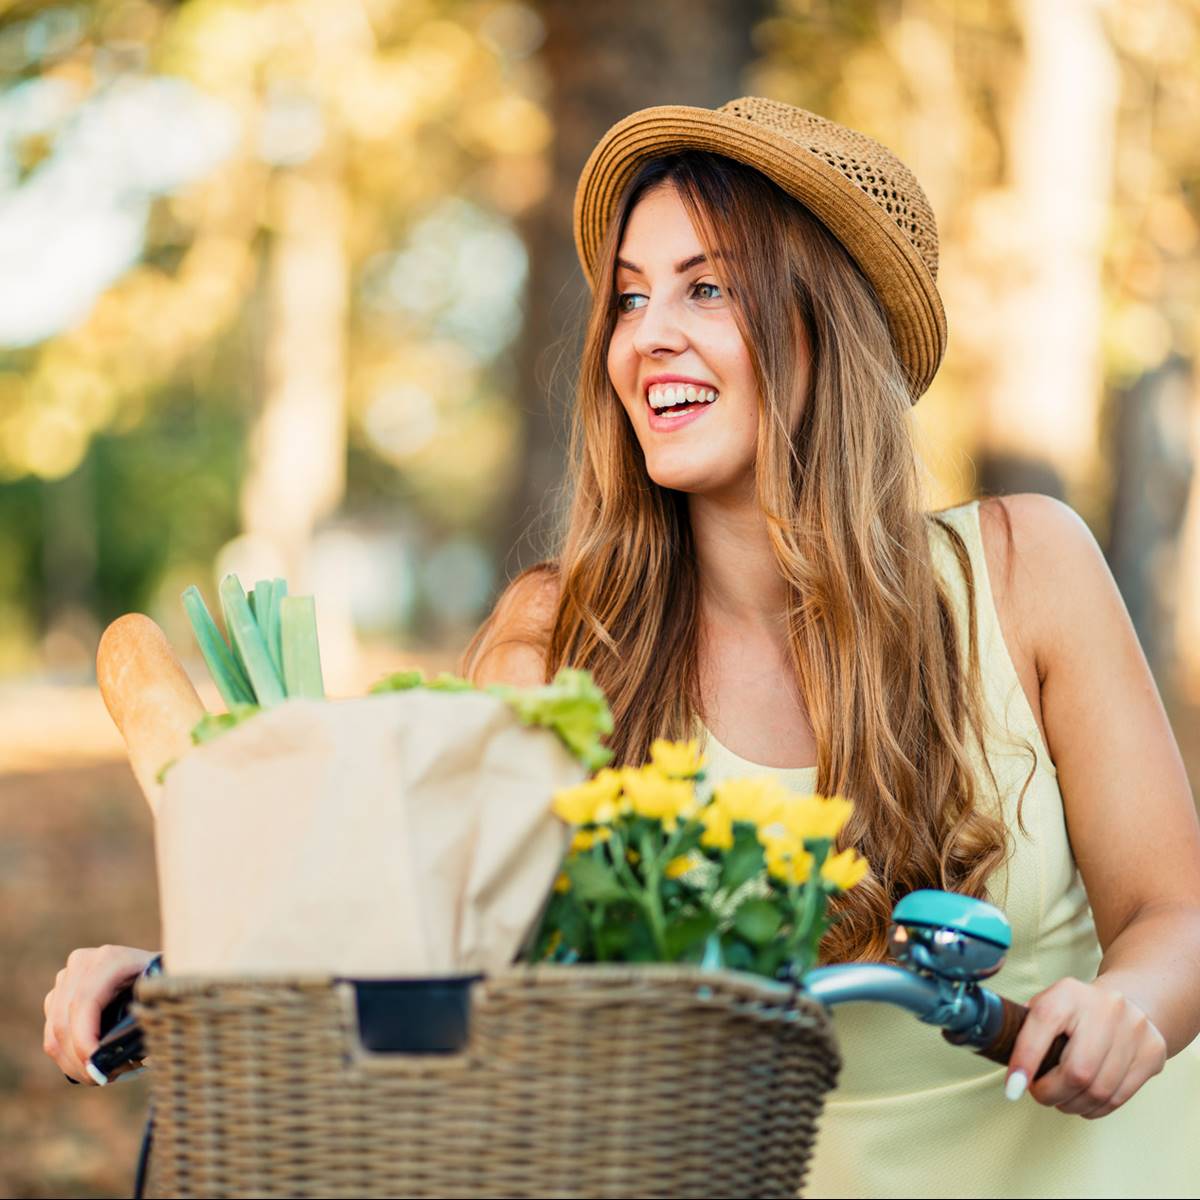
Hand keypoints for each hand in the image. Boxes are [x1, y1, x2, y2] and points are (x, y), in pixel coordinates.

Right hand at [43, 945, 154, 1084]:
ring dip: (73, 1063)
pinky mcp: (58, 995)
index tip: (98, 1068)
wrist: (156, 968)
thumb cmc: (164, 983)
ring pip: (55, 1033)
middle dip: (80, 1059)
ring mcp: (66, 979)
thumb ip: (148, 1015)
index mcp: (109, 959)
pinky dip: (67, 1058)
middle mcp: (82, 964)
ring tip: (100, 1076)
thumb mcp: (162, 994)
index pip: (84, 1002)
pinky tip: (88, 1068)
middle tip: (104, 1079)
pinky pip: (52, 1035)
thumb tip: (124, 1055)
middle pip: (65, 1022)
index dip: (85, 1039)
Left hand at [1005, 975, 1166, 1118]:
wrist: (1129, 1001)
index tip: (1012, 1088)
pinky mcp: (1152, 1054)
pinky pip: (1118, 1098)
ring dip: (1071, 1104)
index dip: (1025, 1060)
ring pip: (1099, 1091)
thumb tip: (1003, 1063)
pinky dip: (1093, 1108)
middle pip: (1077, 1071)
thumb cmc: (1075, 1010)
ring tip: (1060, 1098)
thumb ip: (1025, 1028)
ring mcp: (1133, 1031)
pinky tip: (1082, 1100)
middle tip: (1038, 1093)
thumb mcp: (1048, 1004)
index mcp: (1069, 992)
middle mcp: (1105, 1008)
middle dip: (1051, 1093)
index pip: (1042, 1024)